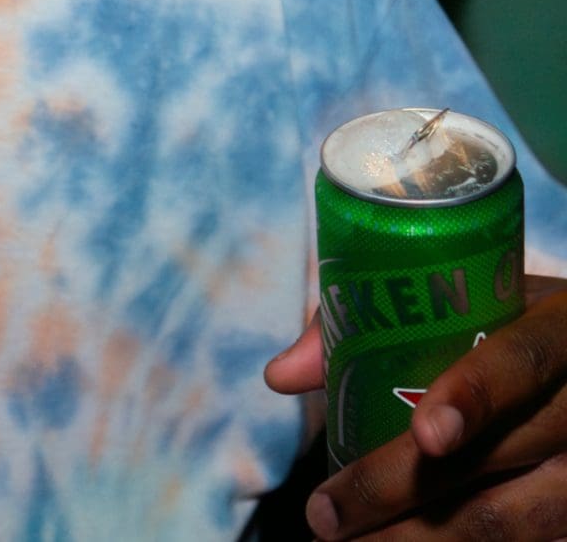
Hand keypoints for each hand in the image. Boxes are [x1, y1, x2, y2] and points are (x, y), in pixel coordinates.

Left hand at [265, 276, 566, 537]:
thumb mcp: (468, 304)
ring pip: (513, 521)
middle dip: (400, 491)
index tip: (423, 437)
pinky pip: (526, 541)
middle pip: (499, 457)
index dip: (474, 397)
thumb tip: (282, 376)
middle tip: (324, 517)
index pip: (522, 362)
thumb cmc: (508, 324)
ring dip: (420, 541)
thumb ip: (375, 324)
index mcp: (560, 329)